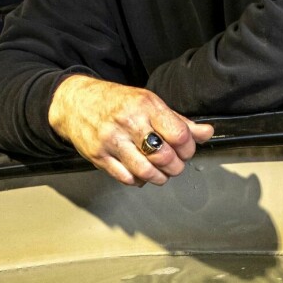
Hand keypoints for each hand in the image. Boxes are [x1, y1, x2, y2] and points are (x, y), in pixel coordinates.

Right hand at [47, 75, 213, 185]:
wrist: (75, 102)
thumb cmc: (115, 102)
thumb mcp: (149, 103)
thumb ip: (179, 121)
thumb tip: (206, 133)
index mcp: (145, 105)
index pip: (179, 135)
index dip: (188, 149)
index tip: (185, 150)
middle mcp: (129, 122)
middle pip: (165, 157)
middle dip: (175, 167)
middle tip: (174, 164)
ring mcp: (112, 140)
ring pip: (146, 172)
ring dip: (159, 177)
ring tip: (160, 172)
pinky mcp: (99, 156)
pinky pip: (127, 178)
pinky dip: (138, 180)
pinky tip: (139, 172)